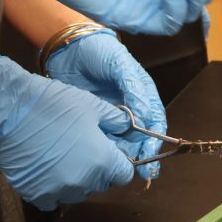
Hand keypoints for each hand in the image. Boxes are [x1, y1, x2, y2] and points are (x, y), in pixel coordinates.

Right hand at [0, 50, 136, 209]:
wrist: (12, 111)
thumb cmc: (54, 104)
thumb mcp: (93, 106)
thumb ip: (117, 121)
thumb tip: (128, 128)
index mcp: (101, 160)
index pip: (124, 174)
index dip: (120, 162)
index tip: (111, 151)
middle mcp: (83, 181)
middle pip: (102, 183)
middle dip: (99, 168)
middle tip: (86, 146)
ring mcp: (58, 190)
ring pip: (79, 192)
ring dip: (78, 179)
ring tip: (66, 154)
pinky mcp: (36, 194)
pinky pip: (54, 199)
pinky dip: (55, 188)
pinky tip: (49, 167)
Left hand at [44, 31, 166, 182]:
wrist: (66, 48)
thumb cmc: (98, 50)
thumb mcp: (119, 63)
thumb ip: (132, 87)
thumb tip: (145, 115)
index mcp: (141, 92)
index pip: (154, 119)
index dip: (155, 138)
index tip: (149, 154)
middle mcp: (130, 106)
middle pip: (140, 136)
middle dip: (142, 154)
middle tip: (139, 173)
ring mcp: (110, 115)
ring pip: (122, 140)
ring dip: (123, 156)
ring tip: (120, 170)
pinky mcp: (93, 119)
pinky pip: (102, 138)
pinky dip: (104, 150)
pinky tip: (102, 160)